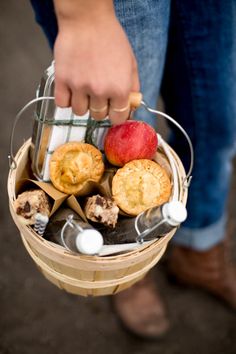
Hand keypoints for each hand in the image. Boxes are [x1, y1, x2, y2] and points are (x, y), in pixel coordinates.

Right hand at [53, 0, 139, 123]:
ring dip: (82, 104)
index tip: (113, 109)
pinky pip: (62, 104)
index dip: (116, 114)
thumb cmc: (110, 38)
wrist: (87, 19)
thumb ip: (132, 87)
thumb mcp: (131, 63)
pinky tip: (71, 89)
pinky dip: (66, 100)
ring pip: (80, 112)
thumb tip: (131, 105)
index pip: (118, 118)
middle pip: (98, 116)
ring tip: (84, 89)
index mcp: (120, 88)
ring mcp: (79, 87)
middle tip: (98, 93)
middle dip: (99, 107)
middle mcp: (100, 91)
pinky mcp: (62, 80)